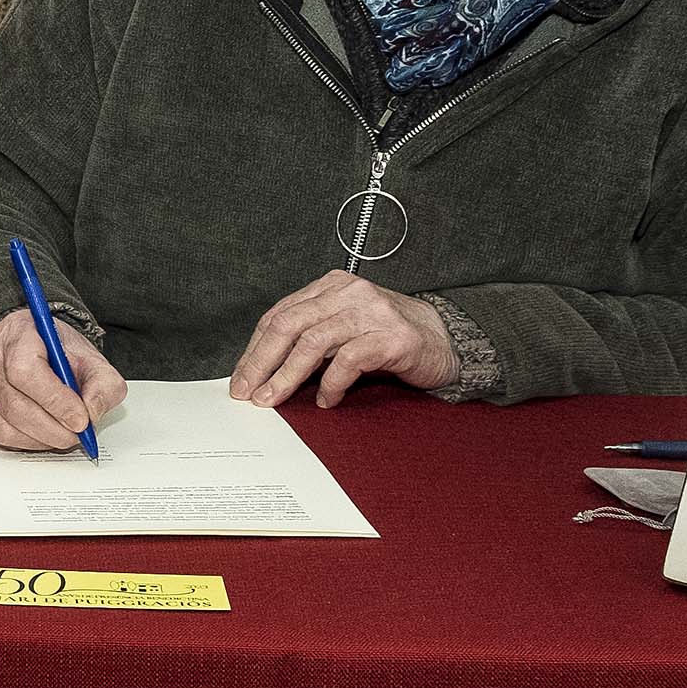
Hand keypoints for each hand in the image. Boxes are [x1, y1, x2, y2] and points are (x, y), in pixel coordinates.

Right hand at [0, 306, 124, 453]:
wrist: (37, 349)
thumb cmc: (59, 352)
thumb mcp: (92, 359)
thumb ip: (103, 385)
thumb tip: (92, 413)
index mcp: (18, 331)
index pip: (26, 371)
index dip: (55, 401)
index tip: (80, 419)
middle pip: (14, 403)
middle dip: (51, 428)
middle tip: (77, 436)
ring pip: (2, 424)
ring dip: (38, 439)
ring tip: (62, 436)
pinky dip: (22, 441)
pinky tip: (41, 435)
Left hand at [228, 272, 457, 407]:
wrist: (444, 340)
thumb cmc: (388, 338)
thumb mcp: (343, 330)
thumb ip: (310, 340)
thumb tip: (264, 372)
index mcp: (331, 286)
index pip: (280, 315)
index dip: (255, 349)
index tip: (242, 378)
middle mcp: (349, 293)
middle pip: (289, 325)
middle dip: (261, 362)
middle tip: (247, 392)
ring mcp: (372, 312)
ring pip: (313, 342)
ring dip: (287, 376)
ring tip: (274, 400)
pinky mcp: (392, 337)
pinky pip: (348, 360)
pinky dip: (330, 384)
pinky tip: (325, 401)